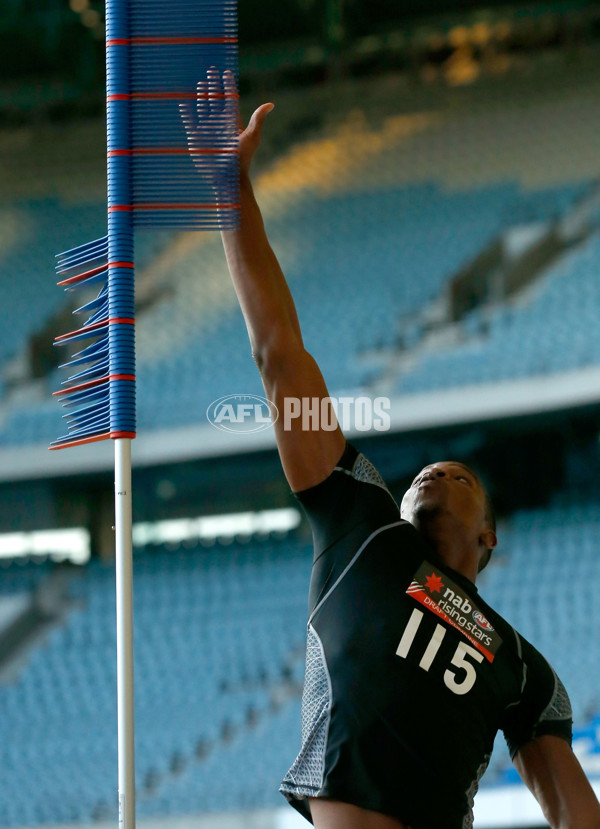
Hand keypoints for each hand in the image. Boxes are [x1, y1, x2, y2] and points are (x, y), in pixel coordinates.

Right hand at [179, 68, 273, 186]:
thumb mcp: (252, 137)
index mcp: (232, 122)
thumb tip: (270, 104)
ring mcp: (207, 130)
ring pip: (203, 108)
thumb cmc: (241, 159)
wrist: (227, 177)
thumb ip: (258, 119)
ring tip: (201, 83)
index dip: (228, 86)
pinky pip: (190, 121)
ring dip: (202, 95)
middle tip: (211, 71)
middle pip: (215, 100)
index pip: (230, 99)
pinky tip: (185, 101)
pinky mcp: (196, 138)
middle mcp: (219, 124)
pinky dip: (187, 112)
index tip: (227, 73)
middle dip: (213, 86)